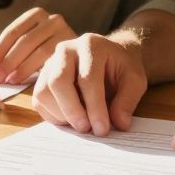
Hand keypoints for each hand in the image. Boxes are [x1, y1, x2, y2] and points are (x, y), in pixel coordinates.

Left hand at [0, 7, 76, 83]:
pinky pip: (49, 59)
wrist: (83, 58)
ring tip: (5, 81)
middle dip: (5, 60)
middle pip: (23, 40)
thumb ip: (2, 49)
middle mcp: (53, 19)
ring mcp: (65, 32)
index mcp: (37, 14)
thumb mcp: (23, 47)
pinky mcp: (74, 47)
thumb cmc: (45, 52)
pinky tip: (19, 80)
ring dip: (17, 66)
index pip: (12, 31)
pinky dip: (30, 70)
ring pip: (36, 49)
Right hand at [31, 32, 147, 135]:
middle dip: (72, 110)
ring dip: (61, 115)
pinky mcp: (42, 77)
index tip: (102, 129)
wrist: (109, 56)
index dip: (95, 107)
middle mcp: (66, 50)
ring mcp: (50, 62)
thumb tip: (119, 123)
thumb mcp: (135, 80)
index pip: (88, 78)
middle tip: (86, 129)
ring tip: (80, 125)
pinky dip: (52, 115)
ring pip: (44, 92)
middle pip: (58, 81)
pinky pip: (39, 100)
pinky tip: (71, 120)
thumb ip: (128, 101)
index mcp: (91, 45)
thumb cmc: (121, 67)